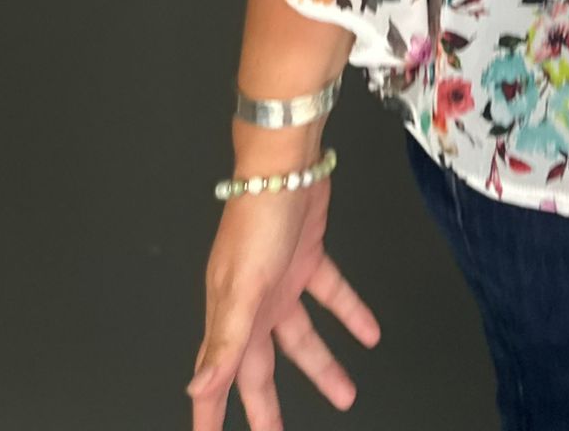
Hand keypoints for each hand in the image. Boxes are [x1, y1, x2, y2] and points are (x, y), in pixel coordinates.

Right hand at [187, 171, 380, 426]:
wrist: (286, 163)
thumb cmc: (256, 218)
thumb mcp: (240, 286)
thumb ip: (223, 340)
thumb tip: (198, 387)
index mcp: (230, 316)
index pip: (219, 379)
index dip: (211, 414)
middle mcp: (254, 304)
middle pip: (260, 369)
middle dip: (267, 406)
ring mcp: (282, 283)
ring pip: (301, 338)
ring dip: (323, 366)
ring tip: (346, 394)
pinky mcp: (309, 259)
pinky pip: (331, 295)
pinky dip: (350, 314)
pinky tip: (369, 332)